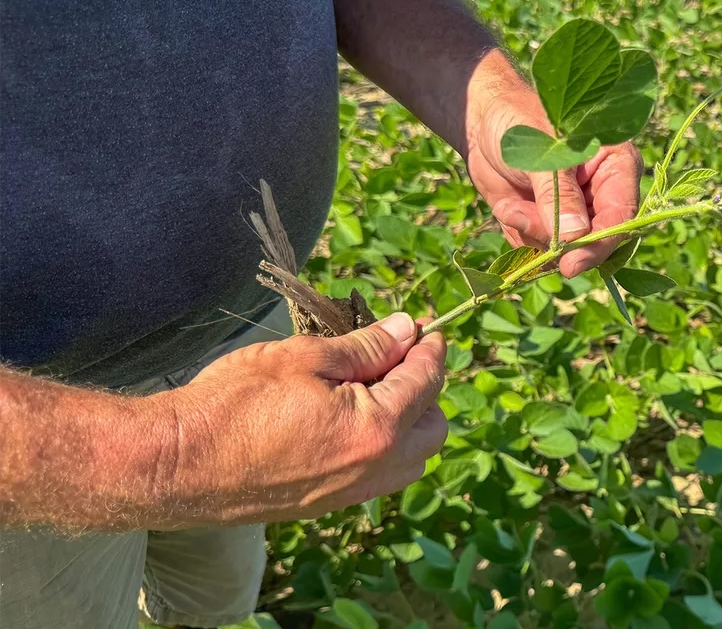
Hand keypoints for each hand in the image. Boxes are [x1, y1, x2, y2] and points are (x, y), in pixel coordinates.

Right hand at [151, 313, 447, 525]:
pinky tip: (346, 417)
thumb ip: (366, 347)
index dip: (429, 349)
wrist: (177, 466)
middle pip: (432, 427)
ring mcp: (352, 492)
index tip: (425, 328)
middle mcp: (376, 468)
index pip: (427, 382)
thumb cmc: (235, 403)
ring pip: (410, 458)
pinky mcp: (327, 505)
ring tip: (369, 386)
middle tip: (394, 356)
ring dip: (406, 421)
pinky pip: (378, 475)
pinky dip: (381, 446)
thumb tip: (407, 330)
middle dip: (425, 389)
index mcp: (378, 428)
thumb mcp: (304, 358)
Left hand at [465, 89, 643, 278]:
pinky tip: (506, 208)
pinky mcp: (551, 225)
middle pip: (596, 240)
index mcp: (617, 166)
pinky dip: (521, 234)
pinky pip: (542, 248)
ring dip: (534, 234)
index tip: (571, 265)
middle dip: (558, 241)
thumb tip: (576, 237)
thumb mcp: (541, 155)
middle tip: (522, 220)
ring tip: (509, 206)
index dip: (599, 243)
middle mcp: (603, 193)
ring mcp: (578, 212)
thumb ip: (559, 196)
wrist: (484, 124)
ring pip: (566, 249)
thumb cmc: (520, 123)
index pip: (621, 214)